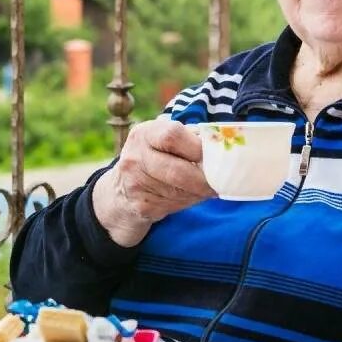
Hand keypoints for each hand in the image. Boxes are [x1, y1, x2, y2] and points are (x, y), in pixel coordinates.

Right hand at [92, 118, 215, 246]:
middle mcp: (134, 157)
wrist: (120, 192)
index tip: (212, 155)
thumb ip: (189, 138)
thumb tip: (222, 145)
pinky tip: (190, 196)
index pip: (172, 135)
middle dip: (204, 179)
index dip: (197, 147)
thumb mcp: (162, 140)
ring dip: (199, 192)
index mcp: (143, 134)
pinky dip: (189, 202)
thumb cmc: (153, 159)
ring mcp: (135, 184)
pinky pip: (174, 205)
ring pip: (179, 192)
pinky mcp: (141, 206)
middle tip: (220, 181)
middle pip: (178, 171)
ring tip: (207, 188)